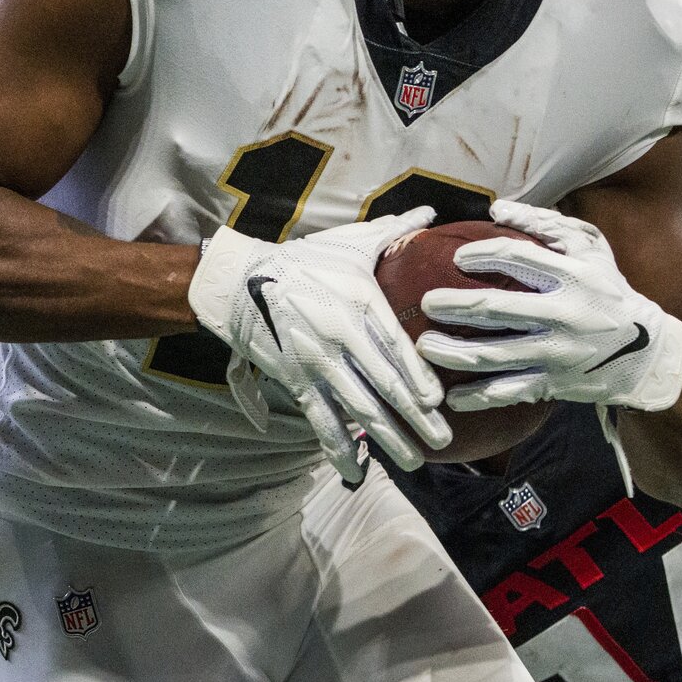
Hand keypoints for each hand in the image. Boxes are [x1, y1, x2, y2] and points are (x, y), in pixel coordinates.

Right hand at [187, 209, 449, 480]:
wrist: (239, 281)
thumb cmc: (303, 259)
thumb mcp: (350, 242)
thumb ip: (395, 230)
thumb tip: (431, 212)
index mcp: (359, 301)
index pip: (396, 346)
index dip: (418, 377)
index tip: (439, 401)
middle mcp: (341, 336)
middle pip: (384, 385)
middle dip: (415, 418)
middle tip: (442, 441)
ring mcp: (317, 362)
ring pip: (357, 408)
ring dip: (386, 438)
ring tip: (413, 460)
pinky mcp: (296, 380)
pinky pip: (320, 419)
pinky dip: (337, 447)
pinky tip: (355, 470)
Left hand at [415, 200, 681, 413]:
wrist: (644, 352)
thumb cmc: (608, 289)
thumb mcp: (591, 247)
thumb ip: (546, 224)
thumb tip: (498, 208)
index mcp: (573, 275)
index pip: (516, 257)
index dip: (481, 254)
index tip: (457, 258)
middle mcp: (564, 314)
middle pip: (496, 308)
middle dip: (454, 305)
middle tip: (426, 303)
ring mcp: (556, 353)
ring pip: (493, 354)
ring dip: (453, 352)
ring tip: (425, 346)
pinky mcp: (553, 384)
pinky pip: (507, 392)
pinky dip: (477, 397)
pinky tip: (451, 397)